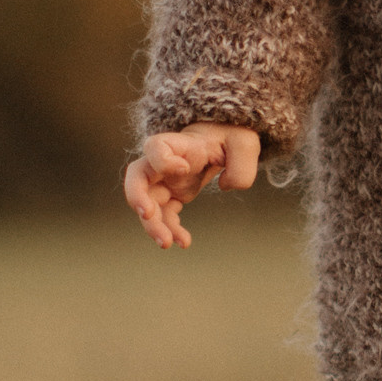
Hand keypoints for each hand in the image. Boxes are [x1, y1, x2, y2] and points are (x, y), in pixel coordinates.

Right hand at [124, 123, 261, 249]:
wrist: (224, 141)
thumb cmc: (231, 137)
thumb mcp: (244, 144)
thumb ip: (240, 165)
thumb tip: (225, 186)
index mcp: (180, 143)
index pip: (155, 146)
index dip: (162, 160)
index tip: (185, 169)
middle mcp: (165, 162)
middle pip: (137, 178)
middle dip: (138, 198)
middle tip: (148, 215)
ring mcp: (166, 180)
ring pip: (148, 203)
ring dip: (153, 225)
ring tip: (167, 243)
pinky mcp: (173, 195)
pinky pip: (164, 215)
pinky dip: (171, 230)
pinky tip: (184, 242)